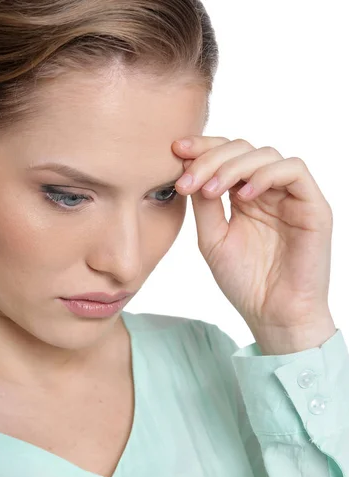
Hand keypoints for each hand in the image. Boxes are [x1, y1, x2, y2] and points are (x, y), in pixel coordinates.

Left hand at [171, 136, 333, 333]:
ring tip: (211, 191)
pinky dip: (266, 175)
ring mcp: (291, 196)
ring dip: (233, 166)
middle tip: (189, 179)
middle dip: (211, 157)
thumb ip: (203, 204)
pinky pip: (294, 171)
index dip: (202, 148)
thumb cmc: (244, 282)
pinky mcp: (313, 206)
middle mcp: (268, 191)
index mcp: (244, 197)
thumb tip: (189, 166)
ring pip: (266, 154)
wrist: (273, 314)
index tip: (176, 152)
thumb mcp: (212, 238)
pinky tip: (244, 196)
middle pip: (242, 148)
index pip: (226, 157)